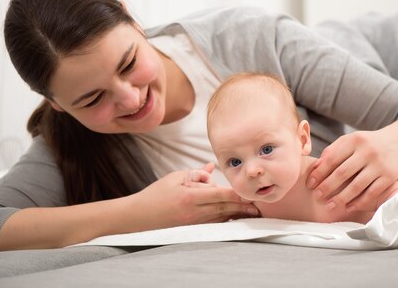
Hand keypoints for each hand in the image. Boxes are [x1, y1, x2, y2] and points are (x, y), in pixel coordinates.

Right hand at [133, 167, 258, 228]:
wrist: (139, 217)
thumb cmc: (156, 194)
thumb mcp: (175, 177)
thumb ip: (196, 174)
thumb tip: (211, 168)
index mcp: (189, 196)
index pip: (218, 194)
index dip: (235, 194)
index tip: (249, 192)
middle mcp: (194, 212)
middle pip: (224, 208)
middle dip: (242, 206)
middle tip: (258, 205)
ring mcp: (194, 223)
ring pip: (221, 217)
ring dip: (237, 214)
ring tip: (253, 211)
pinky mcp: (192, 229)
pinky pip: (213, 223)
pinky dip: (226, 219)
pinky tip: (236, 217)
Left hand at [306, 130, 397, 211]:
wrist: (397, 143)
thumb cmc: (366, 144)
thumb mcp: (349, 141)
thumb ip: (332, 151)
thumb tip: (315, 168)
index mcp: (354, 140)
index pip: (332, 158)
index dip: (319, 173)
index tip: (310, 184)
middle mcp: (368, 151)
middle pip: (343, 173)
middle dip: (328, 186)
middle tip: (317, 196)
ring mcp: (380, 164)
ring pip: (357, 185)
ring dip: (341, 198)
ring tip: (330, 205)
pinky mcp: (390, 177)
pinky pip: (372, 193)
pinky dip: (359, 202)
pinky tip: (348, 207)